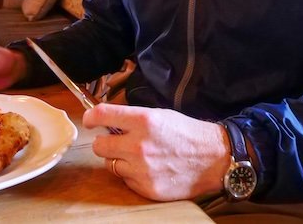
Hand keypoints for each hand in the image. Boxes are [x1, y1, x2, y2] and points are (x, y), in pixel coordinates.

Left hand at [83, 103, 230, 200]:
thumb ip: (132, 118)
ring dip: (119, 160)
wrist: (213, 158)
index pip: (102, 115)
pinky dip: (132, 175)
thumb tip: (107, 119)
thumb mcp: (159, 115)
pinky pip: (125, 180)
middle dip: (104, 142)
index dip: (91, 117)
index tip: (89, 120)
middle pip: (99, 146)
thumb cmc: (186, 133)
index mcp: (143, 121)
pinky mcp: (146, 187)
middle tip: (115, 141)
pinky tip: (148, 169)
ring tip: (137, 156)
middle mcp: (139, 145)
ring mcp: (142, 169)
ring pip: (110, 165)